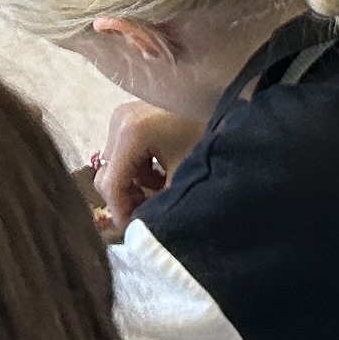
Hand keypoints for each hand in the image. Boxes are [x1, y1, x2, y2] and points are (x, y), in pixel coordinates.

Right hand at [90, 100, 202, 235]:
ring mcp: (124, 116)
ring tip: (162, 191)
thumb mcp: (184, 177)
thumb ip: (157, 207)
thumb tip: (138, 232)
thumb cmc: (208, 139)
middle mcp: (119, 121)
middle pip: (108, 175)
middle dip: (128, 199)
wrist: (230, 106)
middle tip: (151, 215)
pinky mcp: (131, 117)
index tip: (136, 232)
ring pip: (115, 166)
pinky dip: (138, 170)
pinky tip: (161, 175)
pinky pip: (123, 154)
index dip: (122, 213)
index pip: (111, 184)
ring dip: (134, 185)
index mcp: (131, 133)